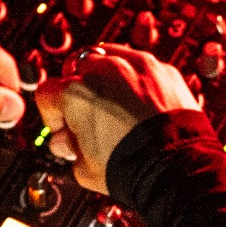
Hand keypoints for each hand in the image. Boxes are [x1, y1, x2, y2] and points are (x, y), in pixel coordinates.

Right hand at [35, 44, 199, 192]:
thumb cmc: (131, 168)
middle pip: (76, 68)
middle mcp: (105, 70)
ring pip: (109, 57)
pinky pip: (141, 66)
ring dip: (106, 77)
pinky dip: (136, 80)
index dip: (53, 116)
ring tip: (113, 103)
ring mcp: (137, 66)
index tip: (64, 129)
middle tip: (88, 113)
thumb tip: (67, 141)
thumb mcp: (84, 167)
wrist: (177, 169)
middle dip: (78, 90)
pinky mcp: (163, 70)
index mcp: (76, 93)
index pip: (47, 93)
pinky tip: (140, 103)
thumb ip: (69, 147)